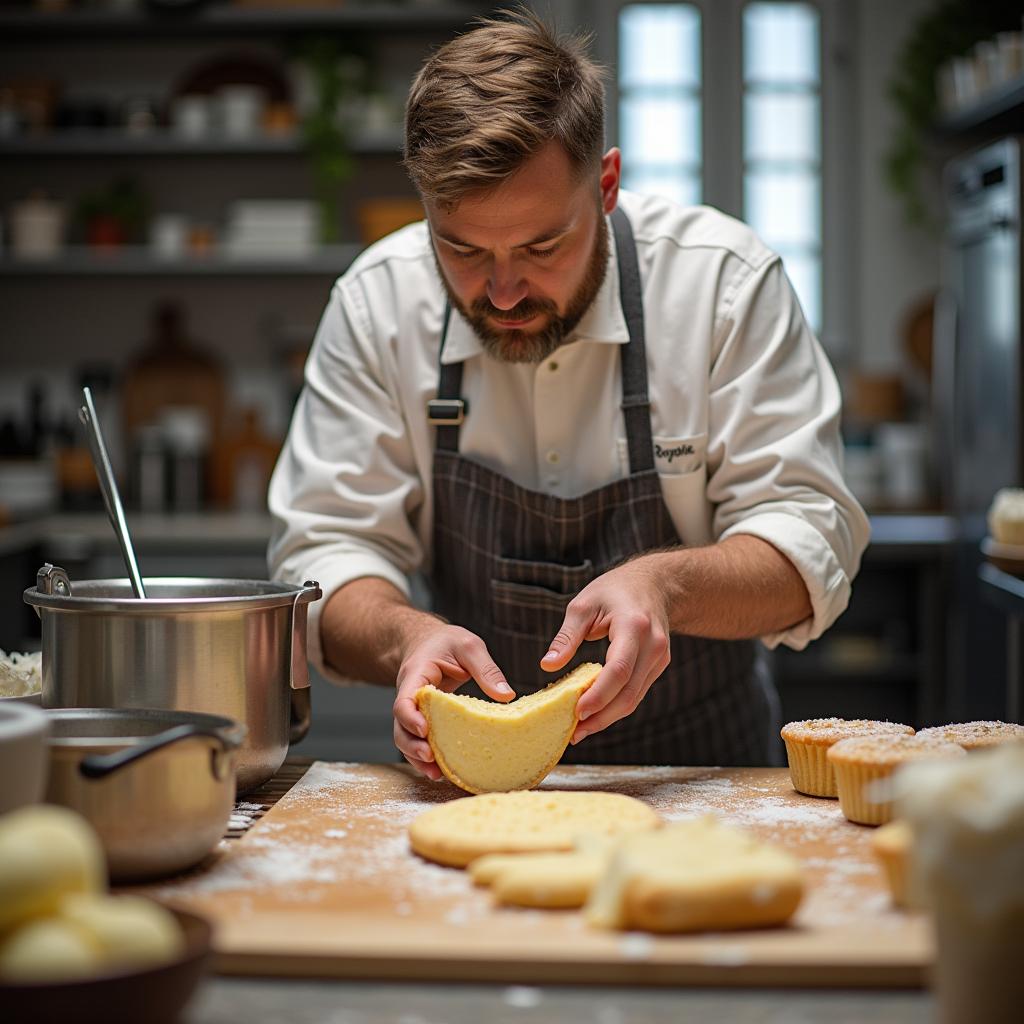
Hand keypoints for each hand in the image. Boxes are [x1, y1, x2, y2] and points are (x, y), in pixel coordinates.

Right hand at [393, 622, 513, 779]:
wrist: (427, 641)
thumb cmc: (445, 641)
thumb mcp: (469, 645)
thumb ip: (486, 668)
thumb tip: (506, 696)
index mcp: (415, 675)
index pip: (403, 700)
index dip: (410, 718)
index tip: (425, 731)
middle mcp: (409, 695)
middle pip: (400, 727)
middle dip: (413, 746)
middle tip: (431, 759)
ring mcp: (413, 710)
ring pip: (406, 738)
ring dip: (417, 757)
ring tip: (437, 774)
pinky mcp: (422, 719)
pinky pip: (418, 739)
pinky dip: (426, 756)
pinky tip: (441, 770)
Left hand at [542, 555, 671, 744]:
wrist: (654, 584)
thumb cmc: (614, 591)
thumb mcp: (583, 605)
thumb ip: (567, 637)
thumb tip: (547, 665)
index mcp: (634, 626)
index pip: (618, 669)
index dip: (599, 695)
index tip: (577, 712)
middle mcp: (653, 645)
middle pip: (628, 692)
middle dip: (601, 717)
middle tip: (574, 733)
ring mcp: (660, 658)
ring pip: (634, 698)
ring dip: (608, 717)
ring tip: (580, 729)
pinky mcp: (658, 666)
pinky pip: (637, 692)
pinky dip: (616, 706)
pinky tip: (596, 713)